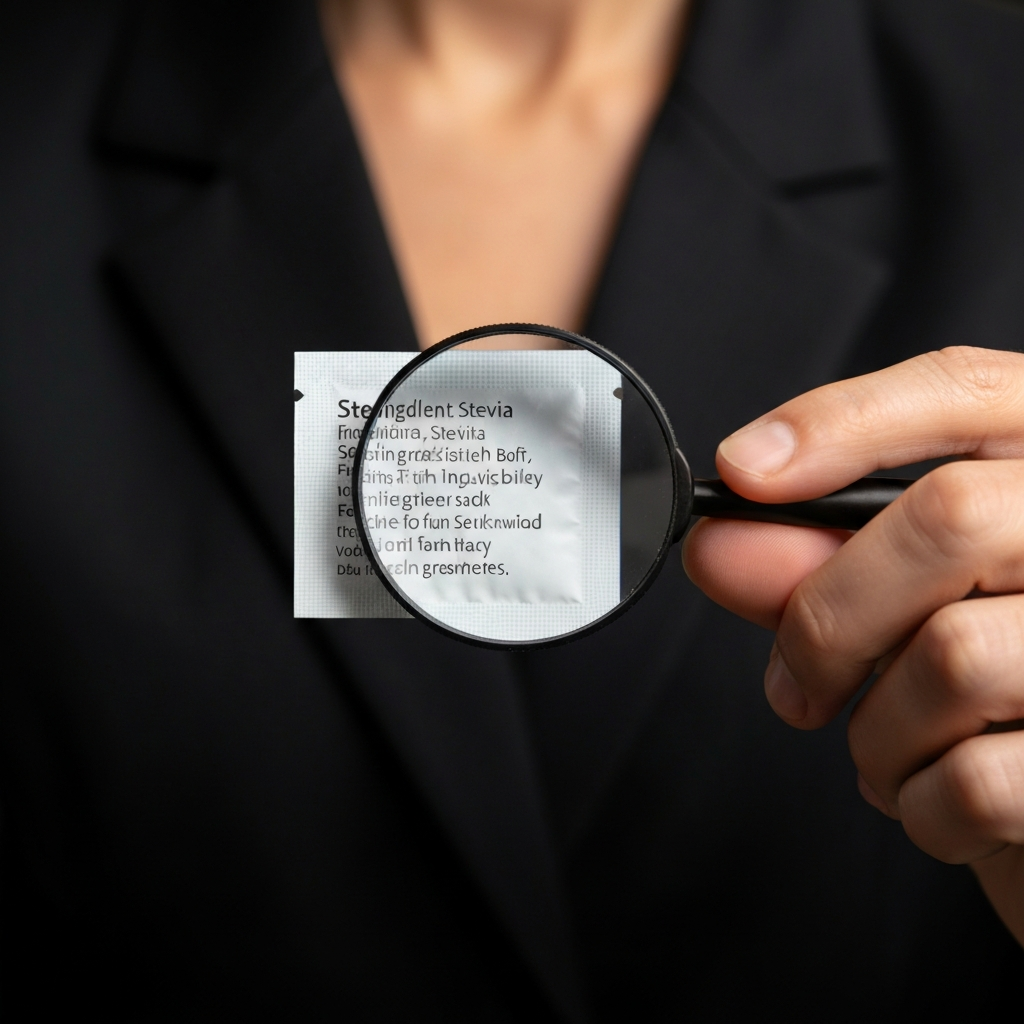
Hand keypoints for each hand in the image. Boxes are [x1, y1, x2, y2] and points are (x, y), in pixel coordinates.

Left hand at [683, 347, 1023, 945]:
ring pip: (954, 657)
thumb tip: (722, 546)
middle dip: (828, 616)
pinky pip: (979, 779)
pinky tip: (932, 796)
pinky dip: (919, 806)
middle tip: (796, 684)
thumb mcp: (917, 604)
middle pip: (948, 519)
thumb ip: (823, 562)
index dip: (840, 424)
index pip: (962, 392)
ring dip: (875, 732)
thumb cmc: (996, 682)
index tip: (743, 471)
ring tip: (886, 748)